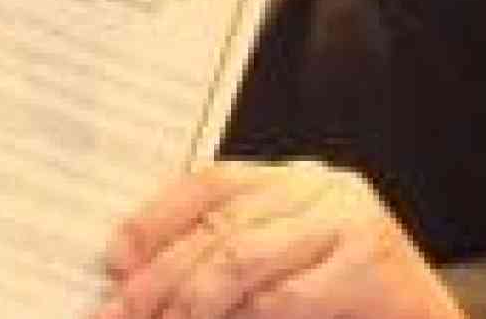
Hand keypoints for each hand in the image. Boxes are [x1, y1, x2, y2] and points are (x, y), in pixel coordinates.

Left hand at [96, 160, 461, 318]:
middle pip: (218, 224)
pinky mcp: (370, 261)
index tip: (115, 258)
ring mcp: (349, 219)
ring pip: (241, 257)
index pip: (210, 182)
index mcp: (292, 181)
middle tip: (124, 310)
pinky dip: (246, 318)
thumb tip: (137, 277)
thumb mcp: (280, 272)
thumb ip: (225, 257)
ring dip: (191, 302)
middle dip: (160, 275)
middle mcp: (321, 187)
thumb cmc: (348, 308)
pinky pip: (285, 295)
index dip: (155, 218)